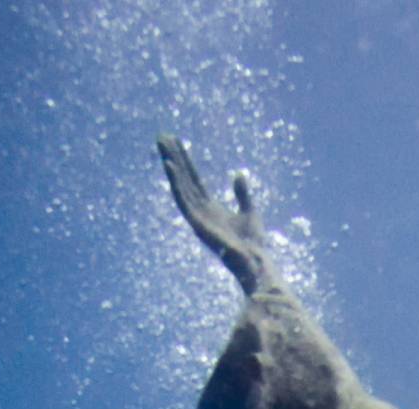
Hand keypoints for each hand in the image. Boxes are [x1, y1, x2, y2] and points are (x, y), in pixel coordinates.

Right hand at [156, 134, 278, 296]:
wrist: (255, 261)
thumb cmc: (253, 243)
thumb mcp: (249, 211)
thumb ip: (242, 194)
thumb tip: (238, 174)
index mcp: (210, 207)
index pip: (194, 179)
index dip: (185, 160)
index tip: (176, 142)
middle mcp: (200, 210)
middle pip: (184, 178)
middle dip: (174, 157)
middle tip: (162, 137)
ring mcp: (197, 216)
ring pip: (180, 185)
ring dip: (171, 166)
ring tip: (163, 147)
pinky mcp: (196, 223)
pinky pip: (182, 199)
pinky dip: (176, 183)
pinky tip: (170, 166)